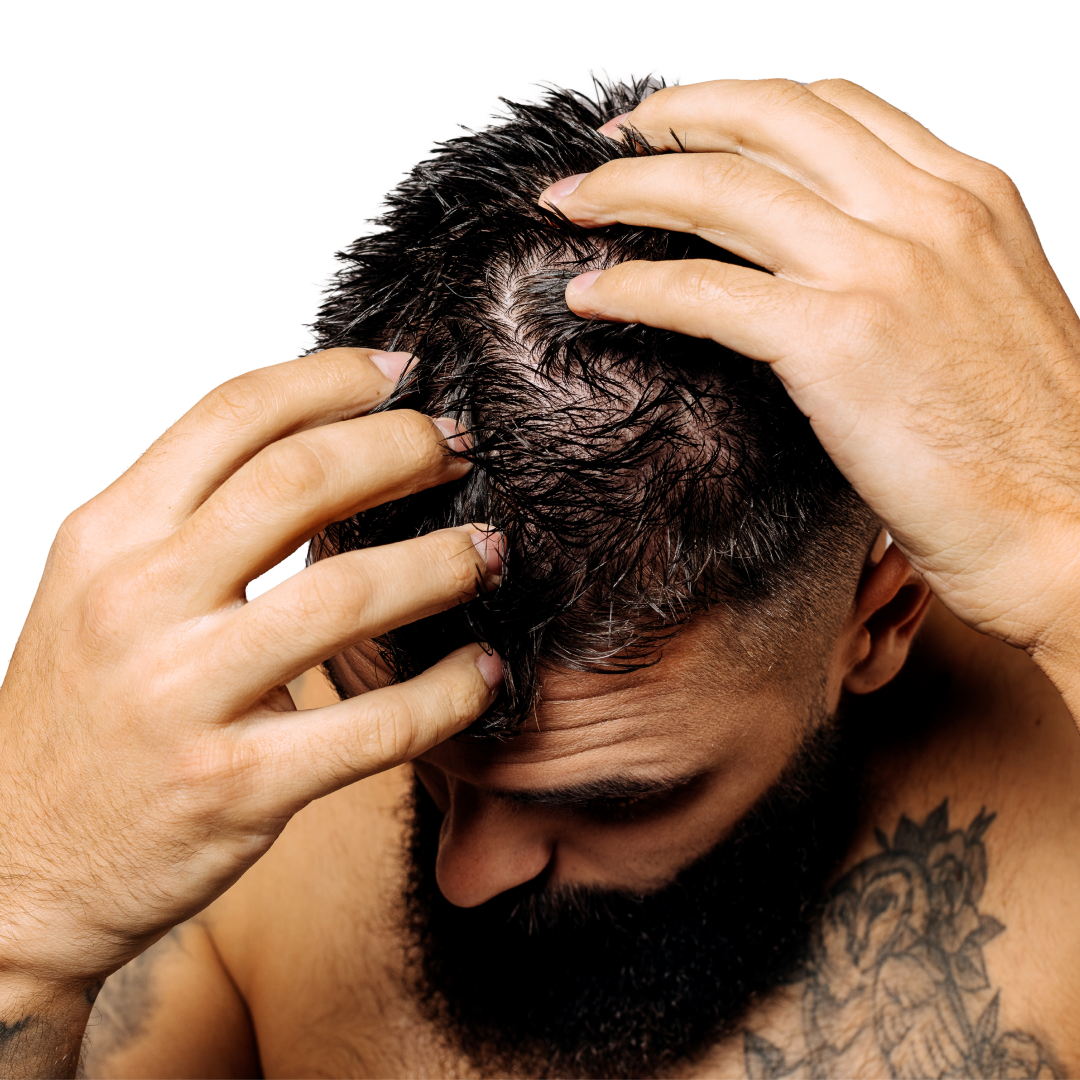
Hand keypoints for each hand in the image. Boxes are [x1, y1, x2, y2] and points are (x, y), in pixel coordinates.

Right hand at [0, 348, 502, 994]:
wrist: (12, 871)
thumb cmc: (75, 718)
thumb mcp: (96, 592)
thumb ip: (184, 524)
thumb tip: (313, 457)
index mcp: (106, 537)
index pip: (231, 415)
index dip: (331, 380)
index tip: (400, 373)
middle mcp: (137, 600)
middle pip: (299, 481)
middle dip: (401, 450)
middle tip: (458, 450)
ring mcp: (184, 695)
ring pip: (348, 594)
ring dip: (443, 562)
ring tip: (488, 553)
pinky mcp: (236, 786)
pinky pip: (374, 726)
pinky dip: (447, 692)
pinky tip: (482, 671)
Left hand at [539, 78, 1079, 706]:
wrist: (1075, 529)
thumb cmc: (1033, 447)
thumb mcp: (989, 318)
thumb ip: (920, 271)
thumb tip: (831, 268)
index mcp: (969, 196)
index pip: (833, 107)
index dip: (741, 106)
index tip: (685, 128)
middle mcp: (926, 212)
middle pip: (764, 121)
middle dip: (669, 121)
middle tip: (609, 145)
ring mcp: (882, 268)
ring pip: (720, 190)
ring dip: (629, 189)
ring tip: (573, 204)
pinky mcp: (837, 341)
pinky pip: (704, 291)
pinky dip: (634, 286)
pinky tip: (592, 295)